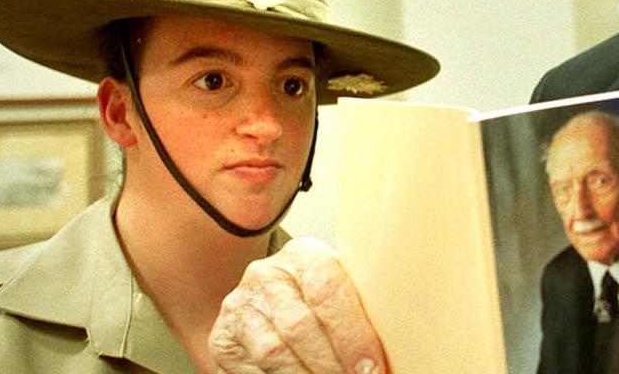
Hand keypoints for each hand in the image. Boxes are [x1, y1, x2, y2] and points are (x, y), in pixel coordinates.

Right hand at [210, 237, 386, 373]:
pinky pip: (253, 370)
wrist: (272, 302)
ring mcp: (240, 306)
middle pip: (301, 327)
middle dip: (333, 364)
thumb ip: (360, 309)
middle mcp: (266, 275)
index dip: (353, 335)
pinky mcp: (223, 338)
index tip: (371, 368)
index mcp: (304, 255)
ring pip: (275, 353)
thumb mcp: (343, 291)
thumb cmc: (321, 300)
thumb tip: (395, 348)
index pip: (327, 290)